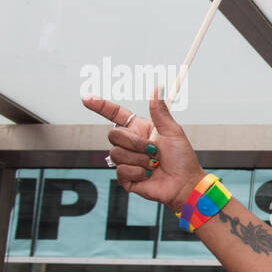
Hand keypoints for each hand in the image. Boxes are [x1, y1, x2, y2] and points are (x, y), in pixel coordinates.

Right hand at [82, 88, 205, 212]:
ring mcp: (126, 160)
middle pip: (113, 134)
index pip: (115, 115)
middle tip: (153, 150)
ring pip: (116, 154)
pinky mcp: (125, 177)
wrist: (184, 183)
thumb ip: (160, 111)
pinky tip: (149, 175)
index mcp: (139, 129)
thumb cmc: (182, 158)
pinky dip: (138, 172)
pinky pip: (121, 170)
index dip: (100, 106)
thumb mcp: (172, 131)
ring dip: (140, 160)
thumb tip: (157, 88)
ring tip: (154, 164)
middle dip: (134, 143)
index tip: (87, 99)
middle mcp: (130, 144)